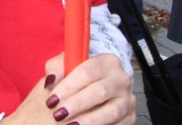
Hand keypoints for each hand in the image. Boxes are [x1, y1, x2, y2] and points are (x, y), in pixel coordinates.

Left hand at [0, 53, 134, 124]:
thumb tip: (51, 80)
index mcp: (108, 61)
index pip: (87, 72)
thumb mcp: (67, 66)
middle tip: (58, 114)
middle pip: (99, 91)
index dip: (68, 86)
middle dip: (77, 104)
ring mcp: (128, 99)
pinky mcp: (130, 117)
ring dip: (89, 120)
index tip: (52, 99)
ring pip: (111, 111)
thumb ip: (56, 67)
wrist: (94, 92)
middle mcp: (121, 79)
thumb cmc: (79, 78)